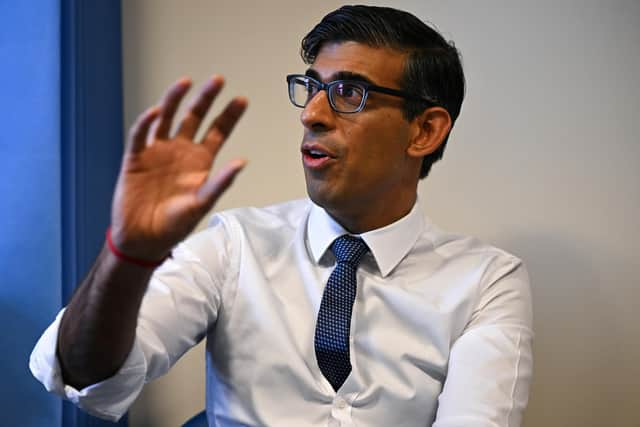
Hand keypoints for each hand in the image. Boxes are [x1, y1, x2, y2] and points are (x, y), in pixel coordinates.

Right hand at [110, 75, 246, 260]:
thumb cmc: (175, 224)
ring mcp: (158, 151)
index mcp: (200, 161)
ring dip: (175, 99)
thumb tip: (242, 162)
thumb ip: (220, 182)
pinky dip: (146, 122)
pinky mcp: (136, 157)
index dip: (229, 116)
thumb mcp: (202, 204)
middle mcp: (180, 151)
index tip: (242, 99)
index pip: (217, 132)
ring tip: (186, 82)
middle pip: (194, 117)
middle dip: (205, 98)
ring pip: (167, 118)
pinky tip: (155, 112)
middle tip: (218, 80)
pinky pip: (140, 135)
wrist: (143, 238)